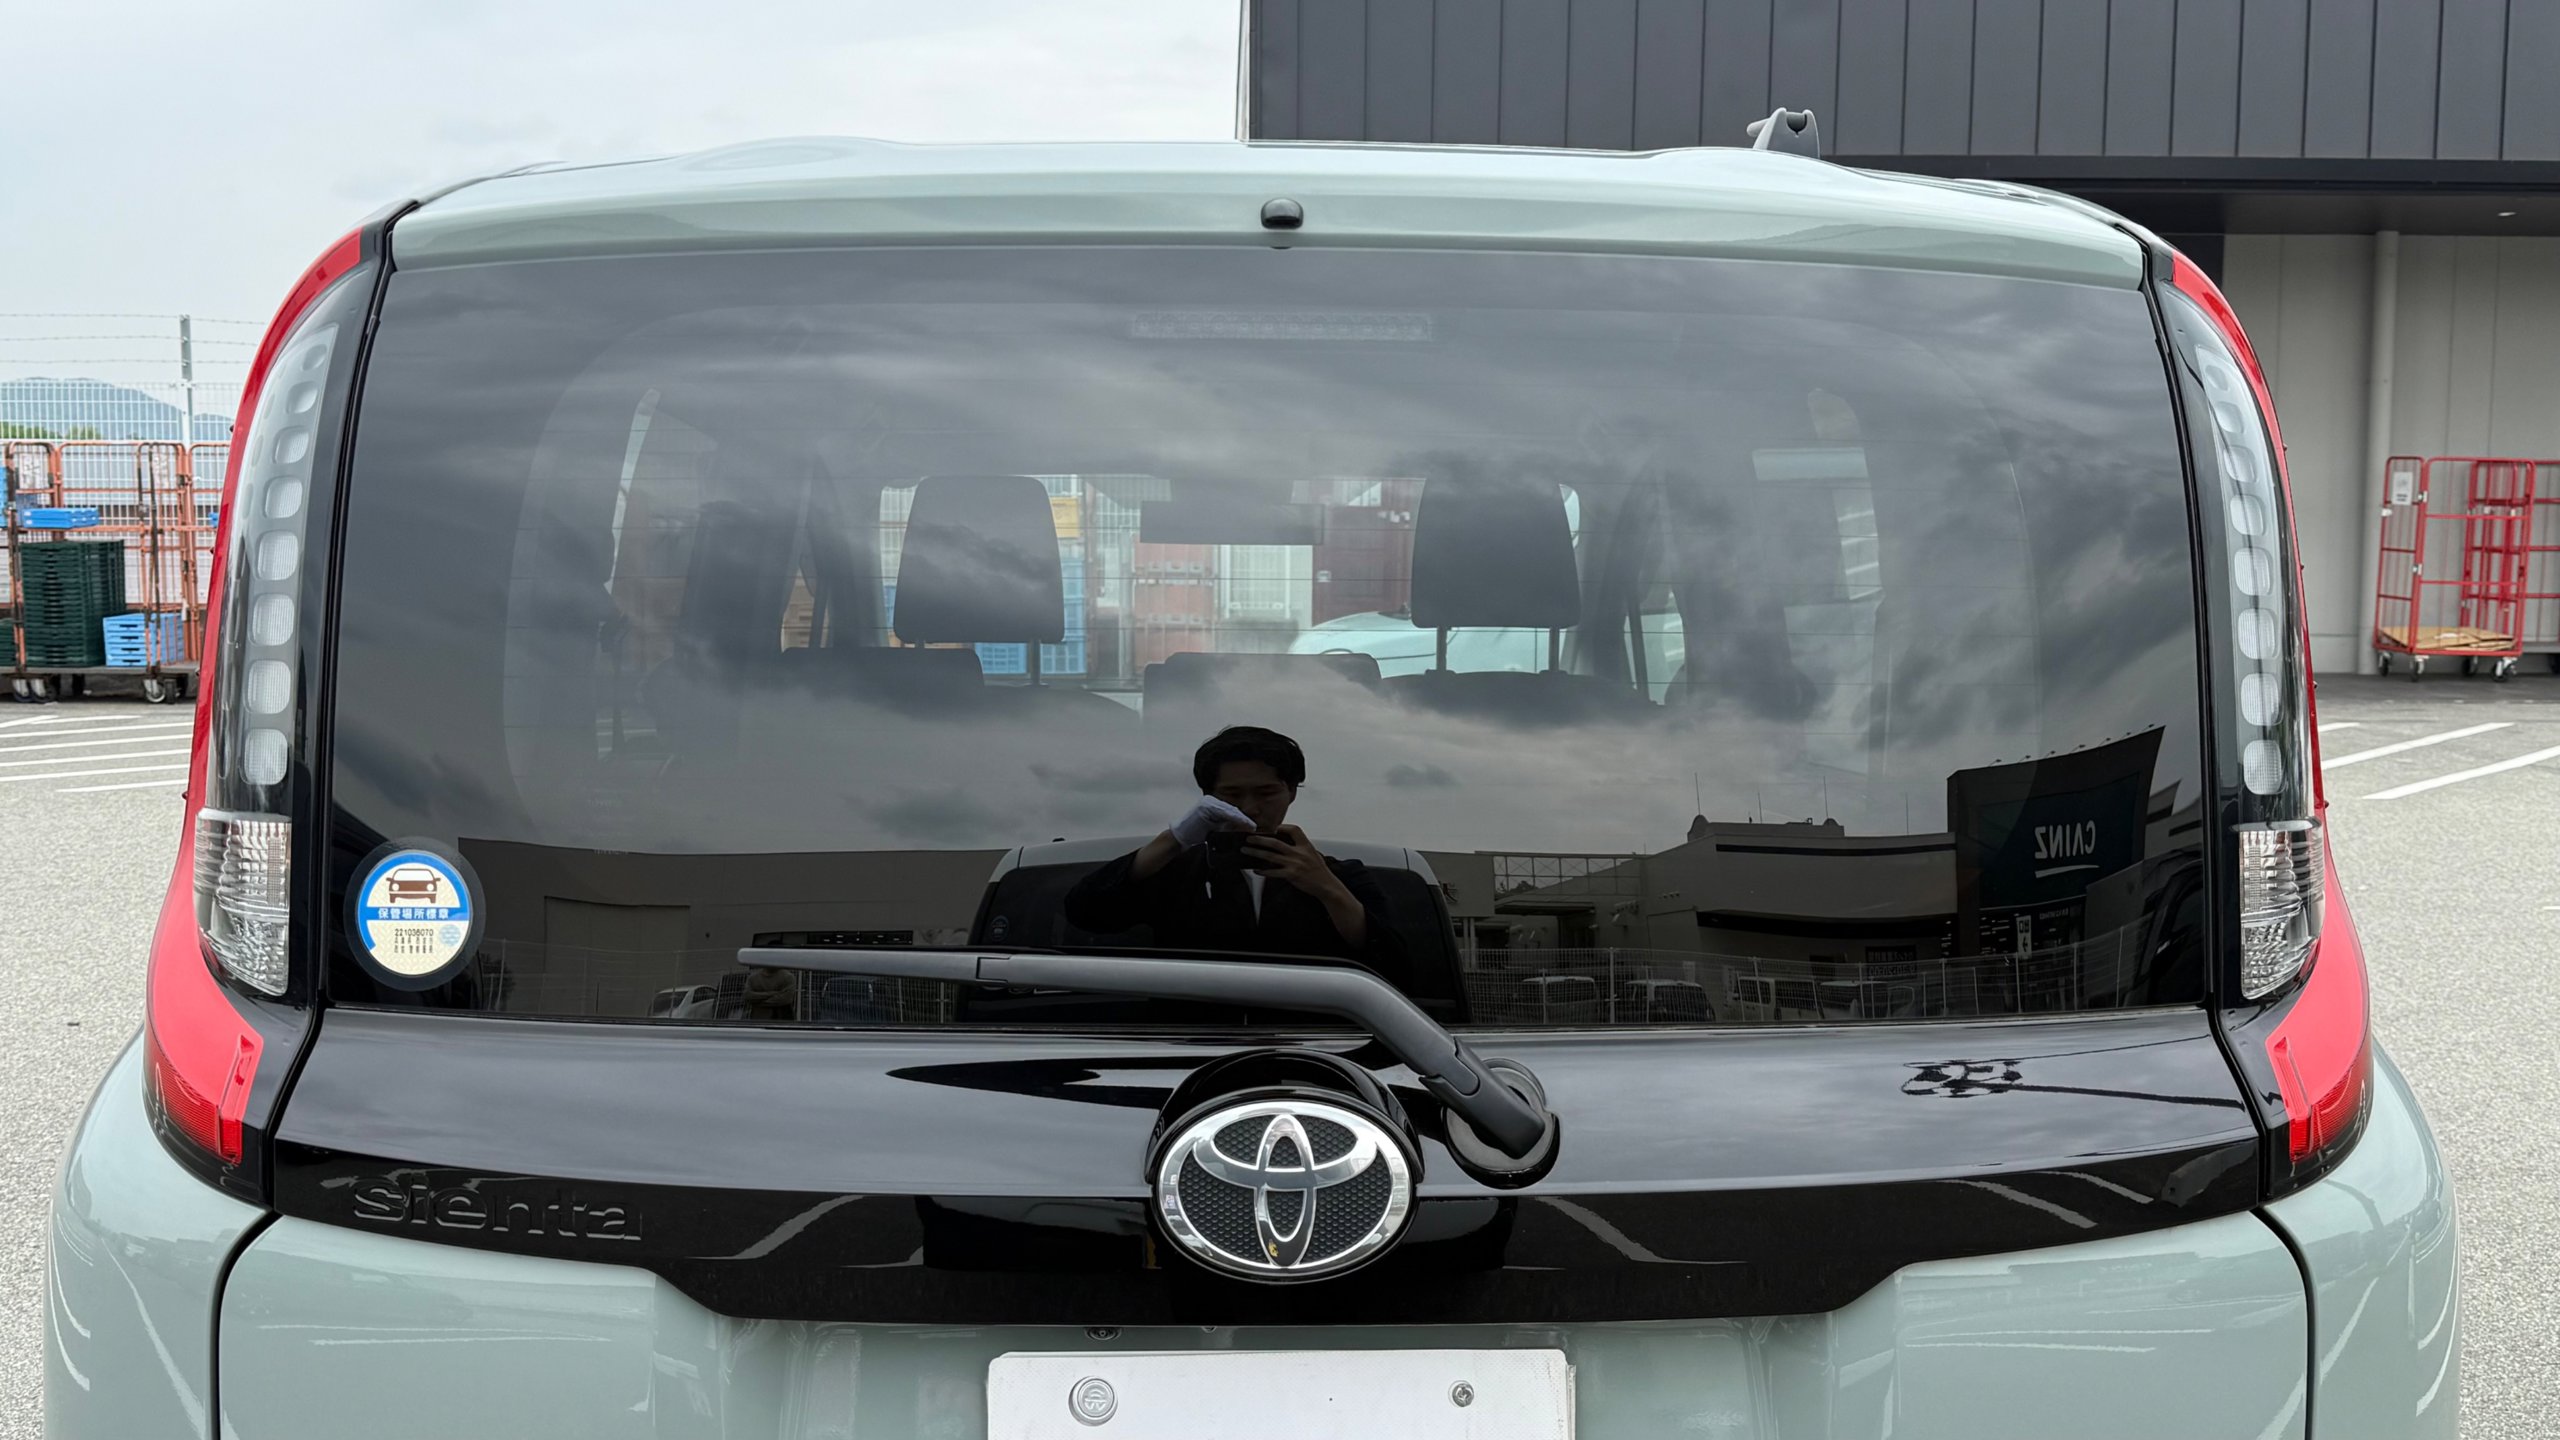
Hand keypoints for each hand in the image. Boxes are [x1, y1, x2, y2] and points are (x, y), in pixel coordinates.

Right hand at [1169, 795, 1255, 847]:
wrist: (1180, 837)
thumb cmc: (1197, 834)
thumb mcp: (1215, 829)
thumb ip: (1227, 826)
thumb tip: (1244, 828)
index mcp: (1214, 805)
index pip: (1232, 812)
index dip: (1243, 819)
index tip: (1253, 827)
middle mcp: (1211, 801)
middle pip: (1231, 810)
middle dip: (1243, 819)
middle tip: (1254, 827)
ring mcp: (1207, 802)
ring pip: (1228, 810)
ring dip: (1240, 818)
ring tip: (1249, 826)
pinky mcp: (1204, 806)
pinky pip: (1221, 811)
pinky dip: (1231, 817)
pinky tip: (1239, 822)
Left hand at [1245, 825, 1368, 947]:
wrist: (1326, 886)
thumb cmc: (1320, 871)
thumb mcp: (1313, 854)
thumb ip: (1301, 848)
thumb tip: (1286, 846)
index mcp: (1306, 845)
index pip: (1294, 830)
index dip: (1283, 827)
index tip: (1273, 827)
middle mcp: (1299, 853)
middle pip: (1275, 842)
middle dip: (1260, 839)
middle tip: (1249, 838)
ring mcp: (1294, 864)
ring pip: (1270, 856)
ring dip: (1256, 853)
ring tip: (1246, 850)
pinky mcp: (1291, 875)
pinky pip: (1273, 872)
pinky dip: (1263, 871)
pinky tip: (1256, 870)